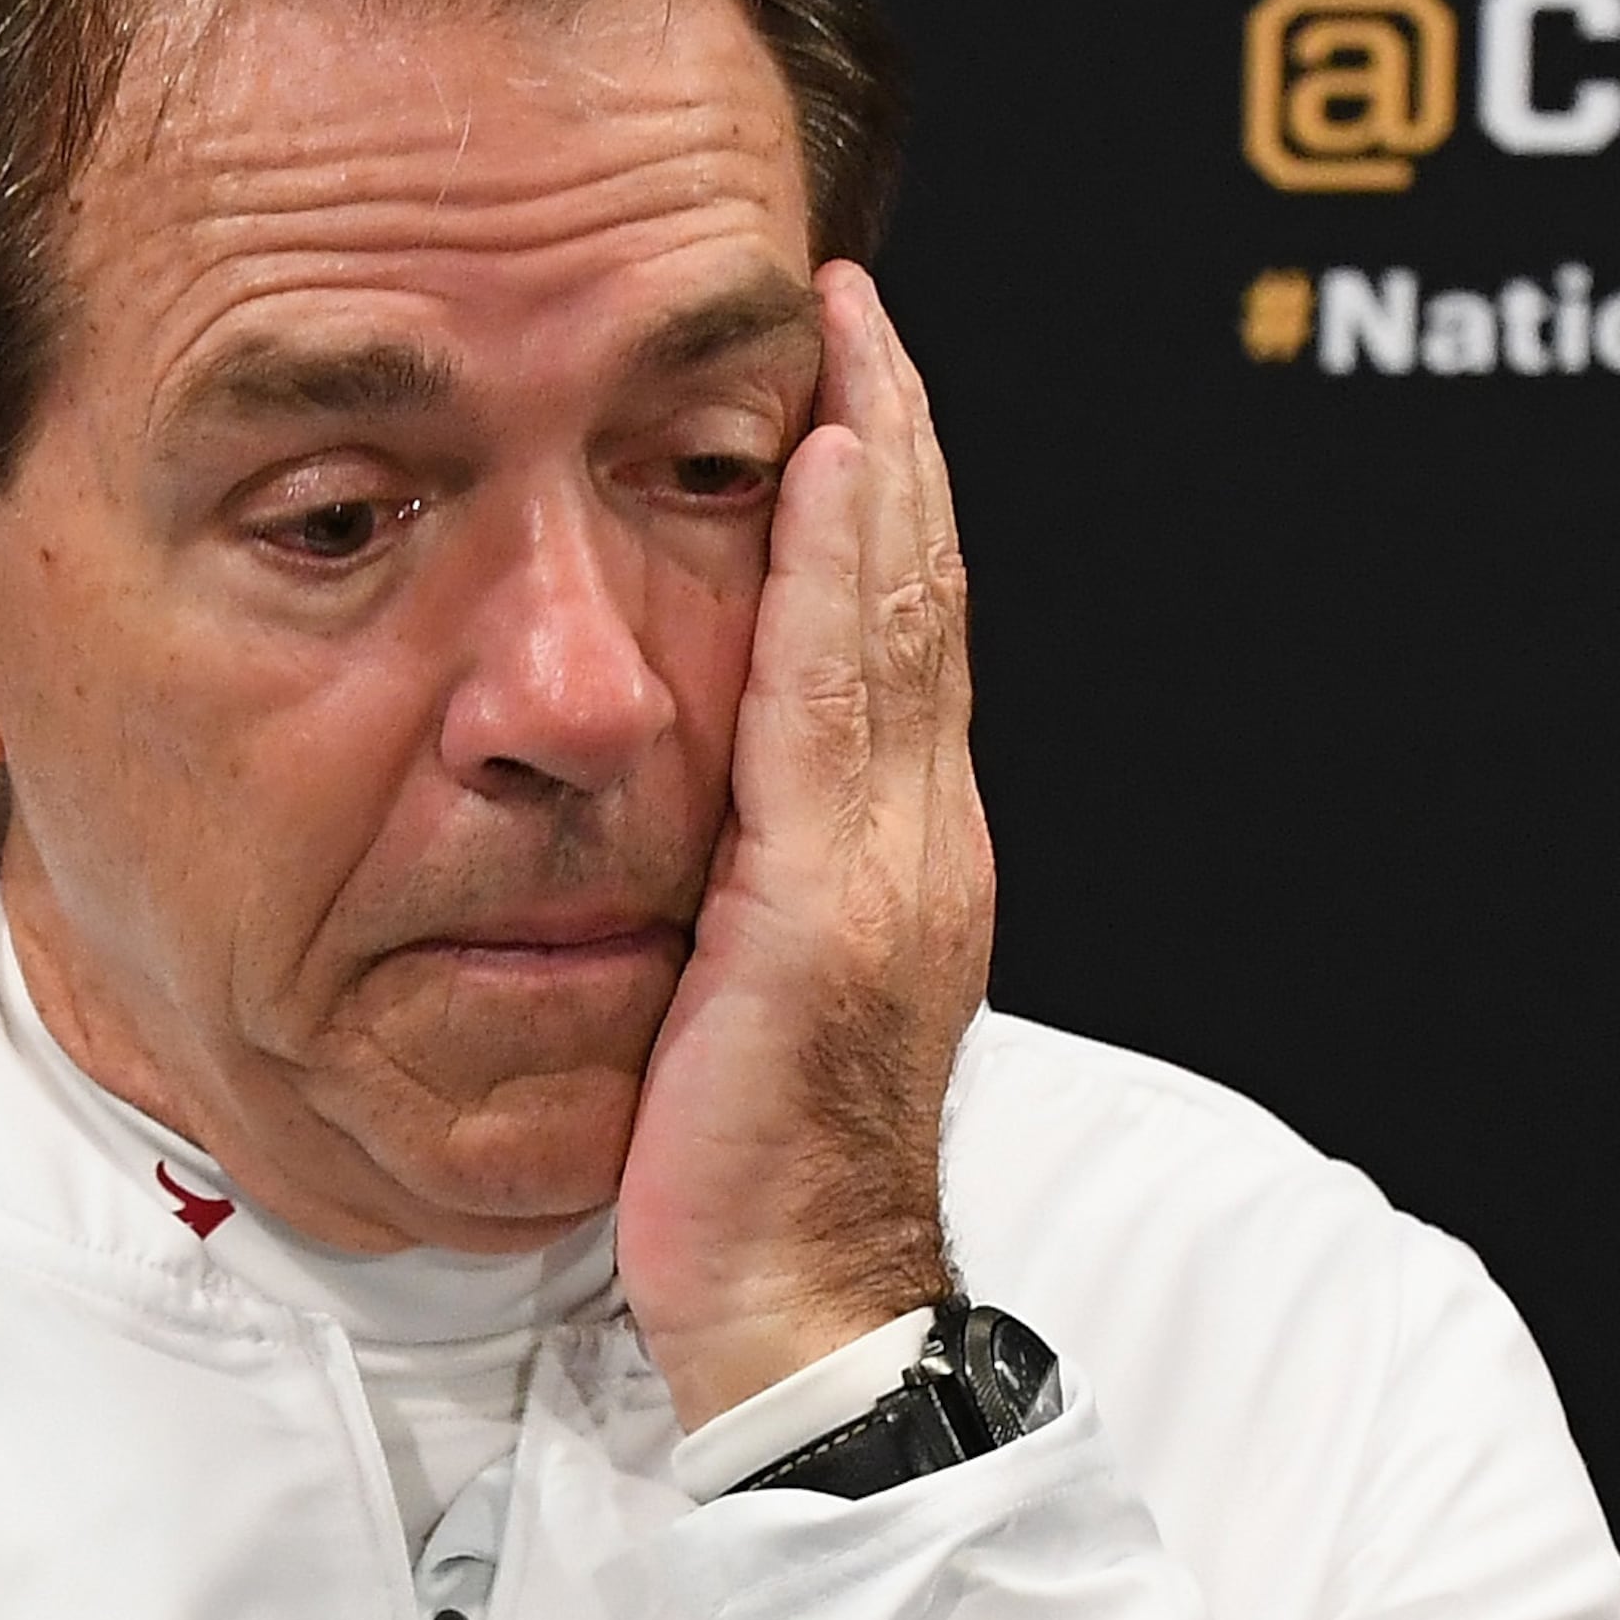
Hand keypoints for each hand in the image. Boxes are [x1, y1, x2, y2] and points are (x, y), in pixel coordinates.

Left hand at [615, 261, 995, 1431]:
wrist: (796, 1310)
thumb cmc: (744, 1170)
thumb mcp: (749, 985)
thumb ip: (749, 872)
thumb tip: (696, 790)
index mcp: (903, 859)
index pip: (905, 640)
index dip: (888, 503)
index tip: (849, 384)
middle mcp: (923, 843)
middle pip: (922, 600)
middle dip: (893, 442)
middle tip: (856, 310)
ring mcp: (895, 869)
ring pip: (899, 624)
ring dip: (874, 469)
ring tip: (847, 343)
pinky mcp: (836, 906)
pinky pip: (840, 702)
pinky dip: (842, 576)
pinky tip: (820, 476)